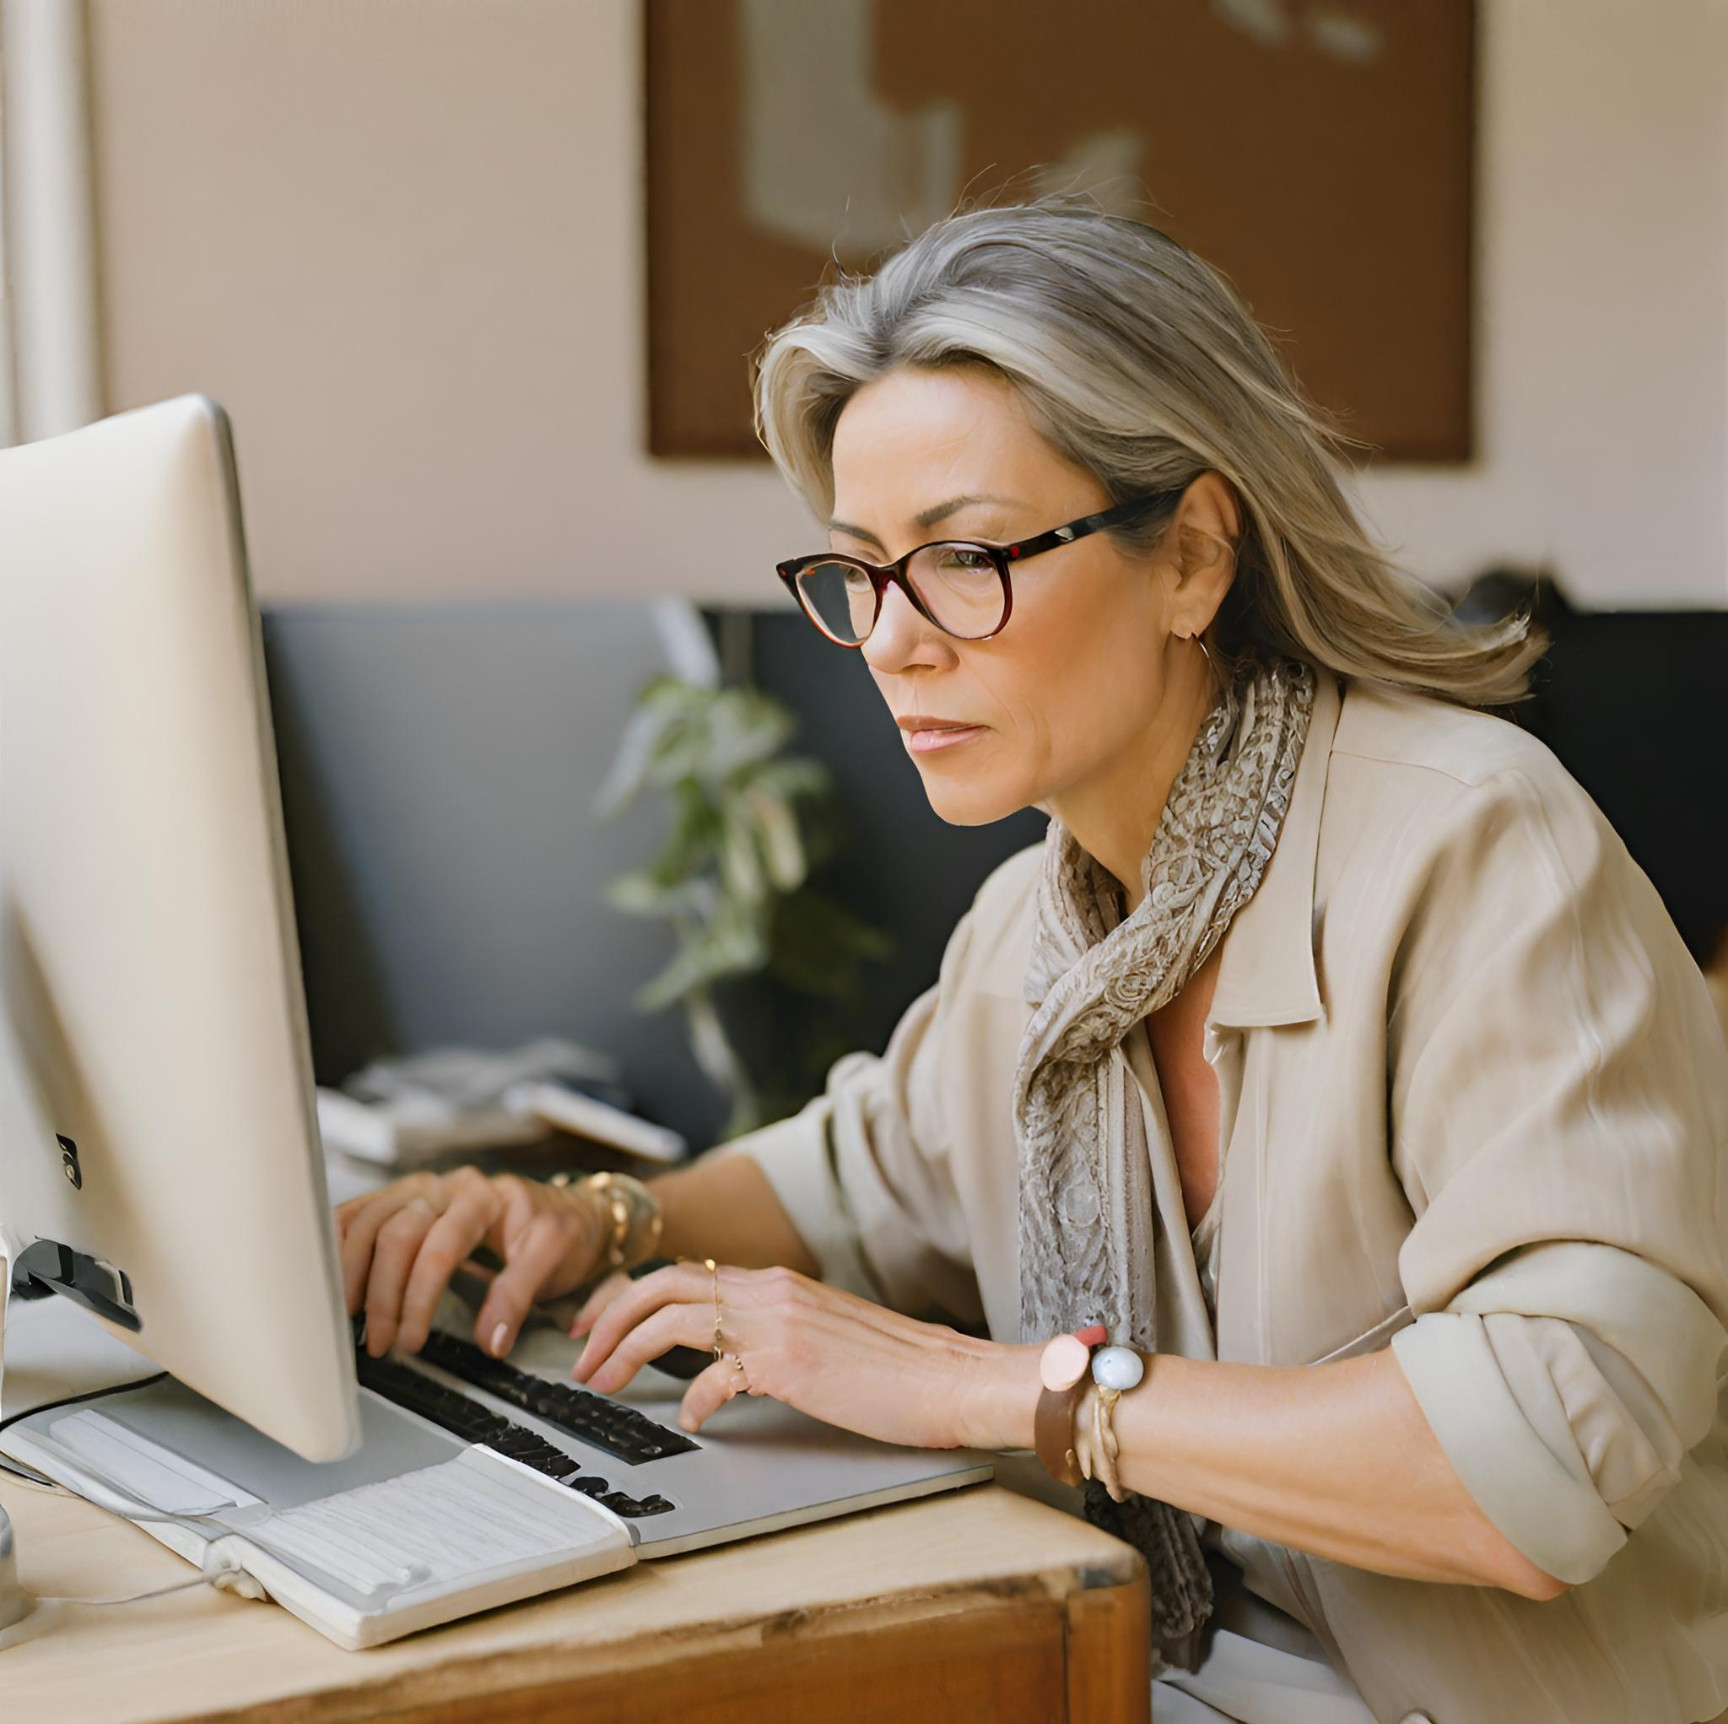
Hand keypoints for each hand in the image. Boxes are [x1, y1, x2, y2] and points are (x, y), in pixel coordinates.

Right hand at [335, 1167, 604, 1360]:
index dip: (419, 1298)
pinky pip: (360, 1213)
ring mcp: (420, 1191)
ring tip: (346, 1320)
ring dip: (350, 1273)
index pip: (439, 1247)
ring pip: (368, 1222)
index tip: (411, 1341)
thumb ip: (519, 1295)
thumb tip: (490, 1340)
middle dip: (382, 1295)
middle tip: (380, 1343)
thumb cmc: (563, 1231)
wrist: (571, 1210)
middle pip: (396, 1235)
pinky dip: (337, 1241)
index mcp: (482, 1195)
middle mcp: (445, 1187)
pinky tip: (325, 1273)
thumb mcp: (555, 1258)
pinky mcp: (404, 1201)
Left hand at [569, 1259, 1041, 1447]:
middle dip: (608, 1316)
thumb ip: (775, 1331)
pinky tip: (690, 1417)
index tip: (598, 1324)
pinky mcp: (790, 1361)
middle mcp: (771, 1290)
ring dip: (625, 1348)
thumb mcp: (826, 1334)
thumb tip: (729, 1355)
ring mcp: (778, 1322)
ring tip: (602, 1382)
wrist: (954, 1377)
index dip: (629, 1295)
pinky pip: (718, 1374)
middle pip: (661, 1283)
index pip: (683, 1271)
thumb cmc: (900, 1367)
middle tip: (579, 1352)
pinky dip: (693, 1397)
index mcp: (777, 1283)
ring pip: (673, 1316)